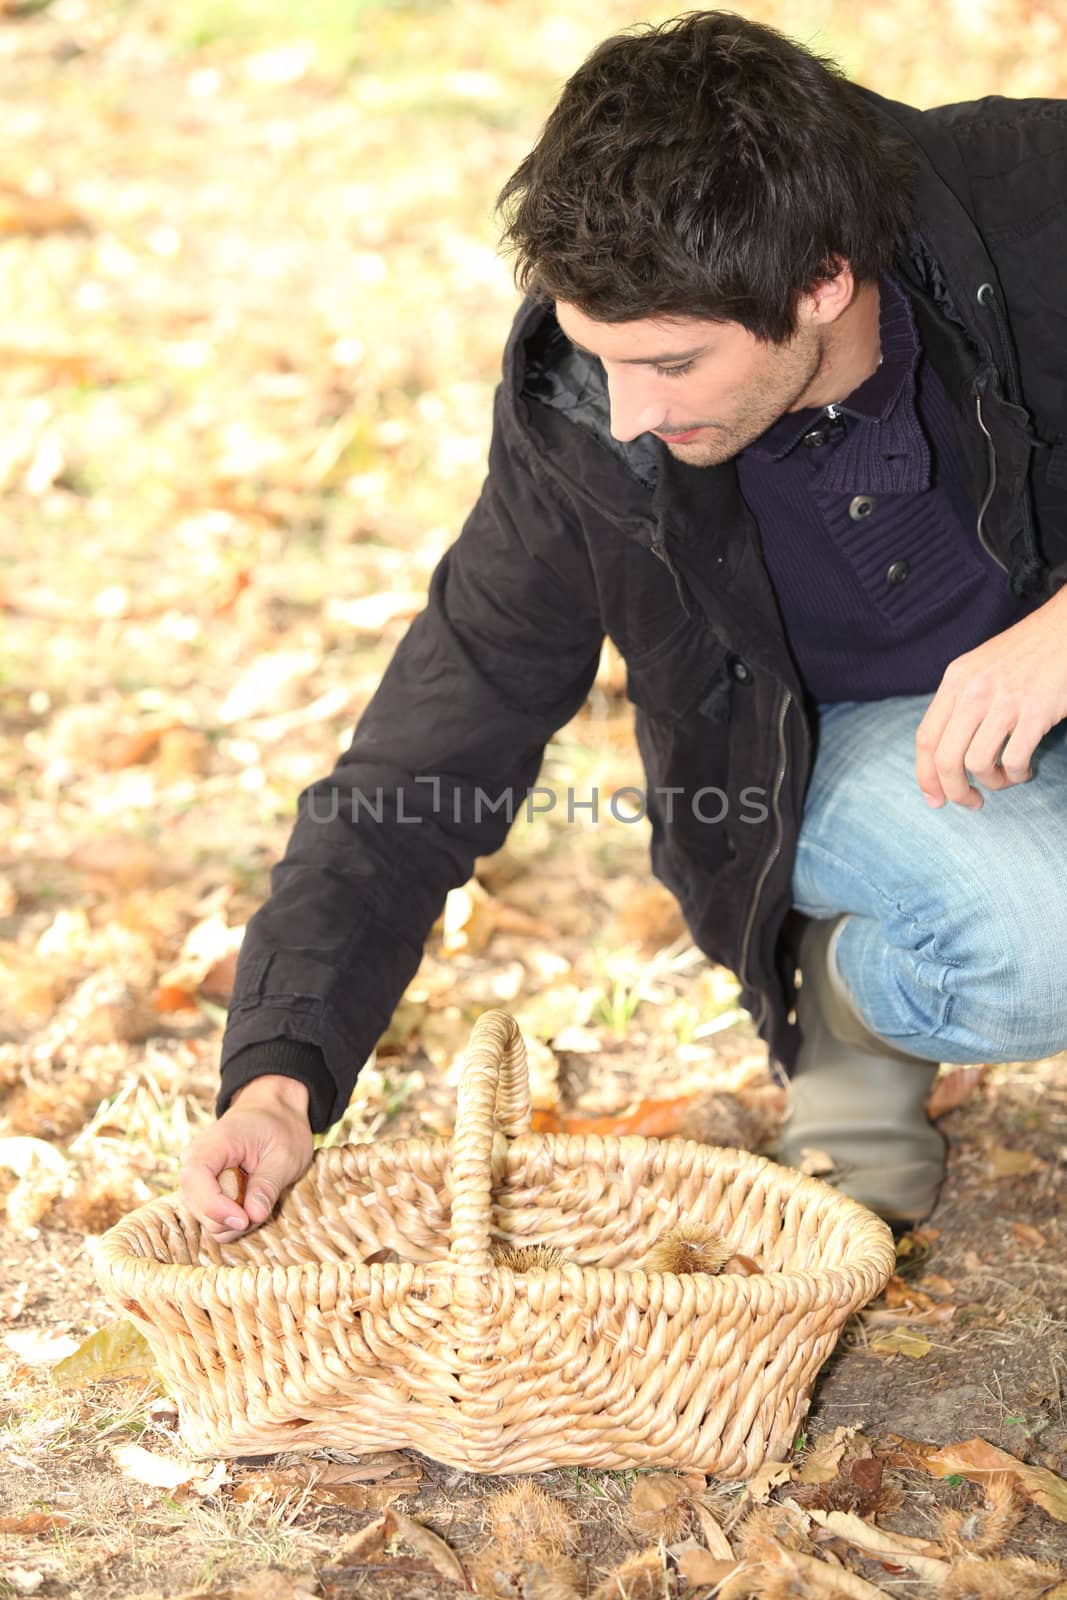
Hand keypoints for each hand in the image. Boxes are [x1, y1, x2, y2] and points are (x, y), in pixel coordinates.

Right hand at [179, 1075, 313, 1242]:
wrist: (273, 1114)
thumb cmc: (280, 1129)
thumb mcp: (285, 1155)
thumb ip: (268, 1184)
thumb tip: (253, 1215)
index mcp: (213, 1143)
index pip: (194, 1178)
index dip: (214, 1206)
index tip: (244, 1219)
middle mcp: (194, 1161)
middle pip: (199, 1207)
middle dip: (233, 1218)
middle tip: (265, 1203)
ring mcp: (196, 1179)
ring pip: (206, 1219)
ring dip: (236, 1222)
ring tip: (260, 1199)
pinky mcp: (203, 1193)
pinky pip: (213, 1219)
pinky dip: (234, 1221)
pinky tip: (252, 1203)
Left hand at [915, 589, 1066, 808]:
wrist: (1065, 630)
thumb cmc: (1024, 655)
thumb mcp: (979, 669)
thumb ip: (958, 703)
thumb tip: (942, 753)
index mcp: (955, 680)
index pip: (926, 738)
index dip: (925, 775)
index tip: (934, 798)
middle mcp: (974, 690)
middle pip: (945, 758)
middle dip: (954, 791)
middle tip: (969, 802)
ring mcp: (1004, 701)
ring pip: (977, 763)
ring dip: (991, 782)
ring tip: (1004, 778)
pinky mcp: (1035, 712)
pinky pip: (1014, 760)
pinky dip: (1017, 775)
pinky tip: (1023, 770)